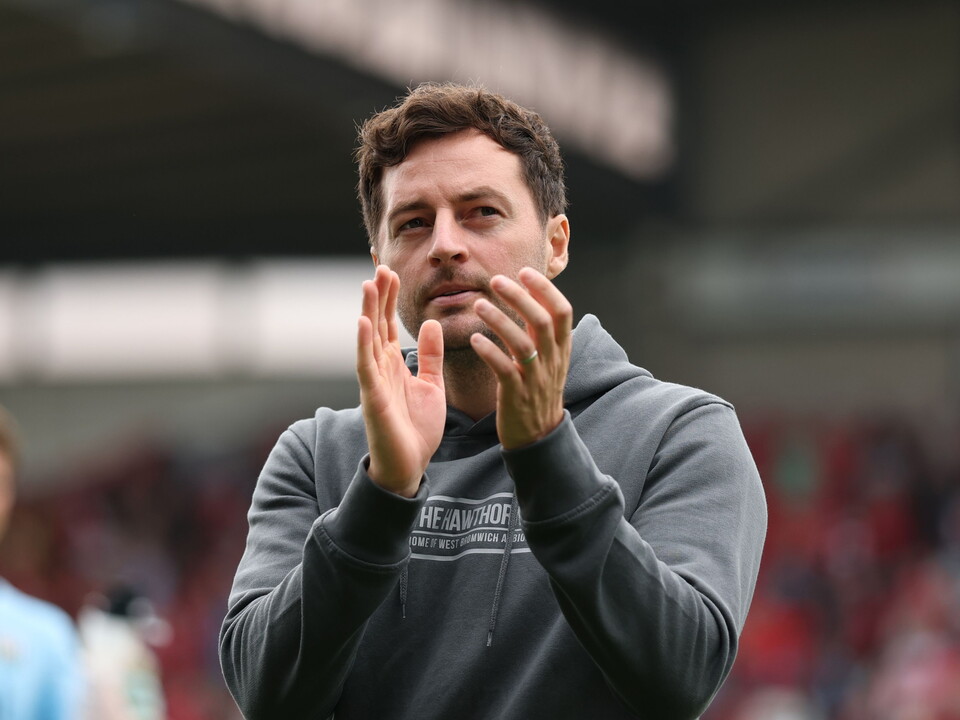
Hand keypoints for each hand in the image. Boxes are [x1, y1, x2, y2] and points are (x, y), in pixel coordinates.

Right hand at [357, 265, 445, 496]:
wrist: (410, 466)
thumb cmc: (417, 429)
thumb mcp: (432, 385)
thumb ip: (430, 356)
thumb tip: (429, 323)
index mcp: (394, 363)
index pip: (389, 323)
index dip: (390, 297)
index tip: (392, 270)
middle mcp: (380, 367)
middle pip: (378, 323)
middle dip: (379, 295)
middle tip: (381, 265)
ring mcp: (374, 381)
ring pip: (369, 339)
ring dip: (369, 311)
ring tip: (369, 284)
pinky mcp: (373, 398)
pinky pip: (366, 366)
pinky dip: (364, 344)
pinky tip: (364, 322)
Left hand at [469, 267, 572, 449]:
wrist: (538, 436)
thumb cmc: (538, 390)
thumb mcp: (549, 358)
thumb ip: (541, 330)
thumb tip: (534, 293)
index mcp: (561, 349)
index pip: (562, 311)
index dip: (545, 289)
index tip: (525, 271)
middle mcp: (552, 361)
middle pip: (541, 321)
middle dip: (519, 297)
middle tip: (496, 280)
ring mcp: (535, 379)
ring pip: (522, 344)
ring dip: (499, 320)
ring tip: (478, 304)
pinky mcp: (517, 396)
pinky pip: (505, 370)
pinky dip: (489, 352)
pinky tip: (474, 339)